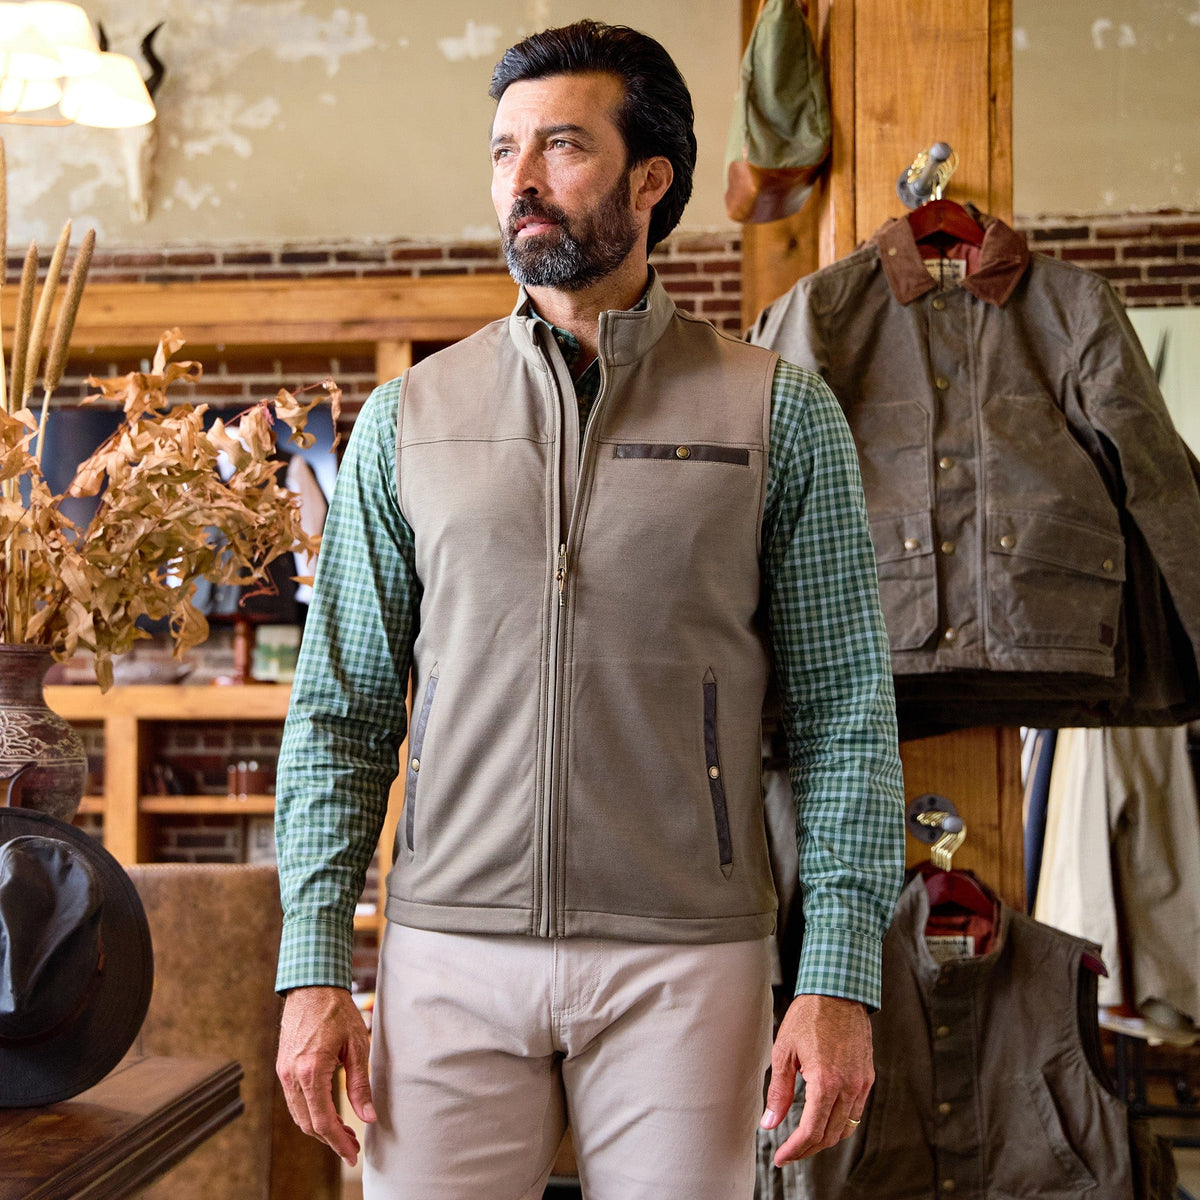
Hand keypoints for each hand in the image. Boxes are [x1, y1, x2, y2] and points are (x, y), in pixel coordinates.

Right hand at [277, 985, 375, 1166]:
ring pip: (298, 1115)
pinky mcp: (282, 1067)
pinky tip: (328, 1113)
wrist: (312, 986)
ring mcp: (283, 1072)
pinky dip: (310, 1113)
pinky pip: (294, 1101)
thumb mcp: (357, 1046)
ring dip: (319, 1129)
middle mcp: (292, 1075)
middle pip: (308, 1123)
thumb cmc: (337, 1011)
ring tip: (343, 1133)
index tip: (353, 1154)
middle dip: (331, 1140)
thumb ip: (360, 1085)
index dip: (338, 1142)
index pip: (323, 1121)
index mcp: (311, 1071)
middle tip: (353, 1147)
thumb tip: (368, 1116)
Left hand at [759, 993, 873, 1165]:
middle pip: (829, 1135)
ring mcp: (861, 1083)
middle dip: (807, 1149)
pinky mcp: (867, 1076)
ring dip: (824, 1139)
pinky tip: (824, 1121)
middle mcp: (848, 1087)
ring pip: (845, 1127)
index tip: (781, 1157)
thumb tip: (769, 1124)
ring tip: (803, 1141)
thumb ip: (778, 1091)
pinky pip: (856, 1111)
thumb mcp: (784, 1051)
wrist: (838, 991)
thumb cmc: (808, 1016)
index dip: (795, 1150)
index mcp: (825, 1082)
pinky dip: (840, 1123)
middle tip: (788, 1153)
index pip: (811, 1131)